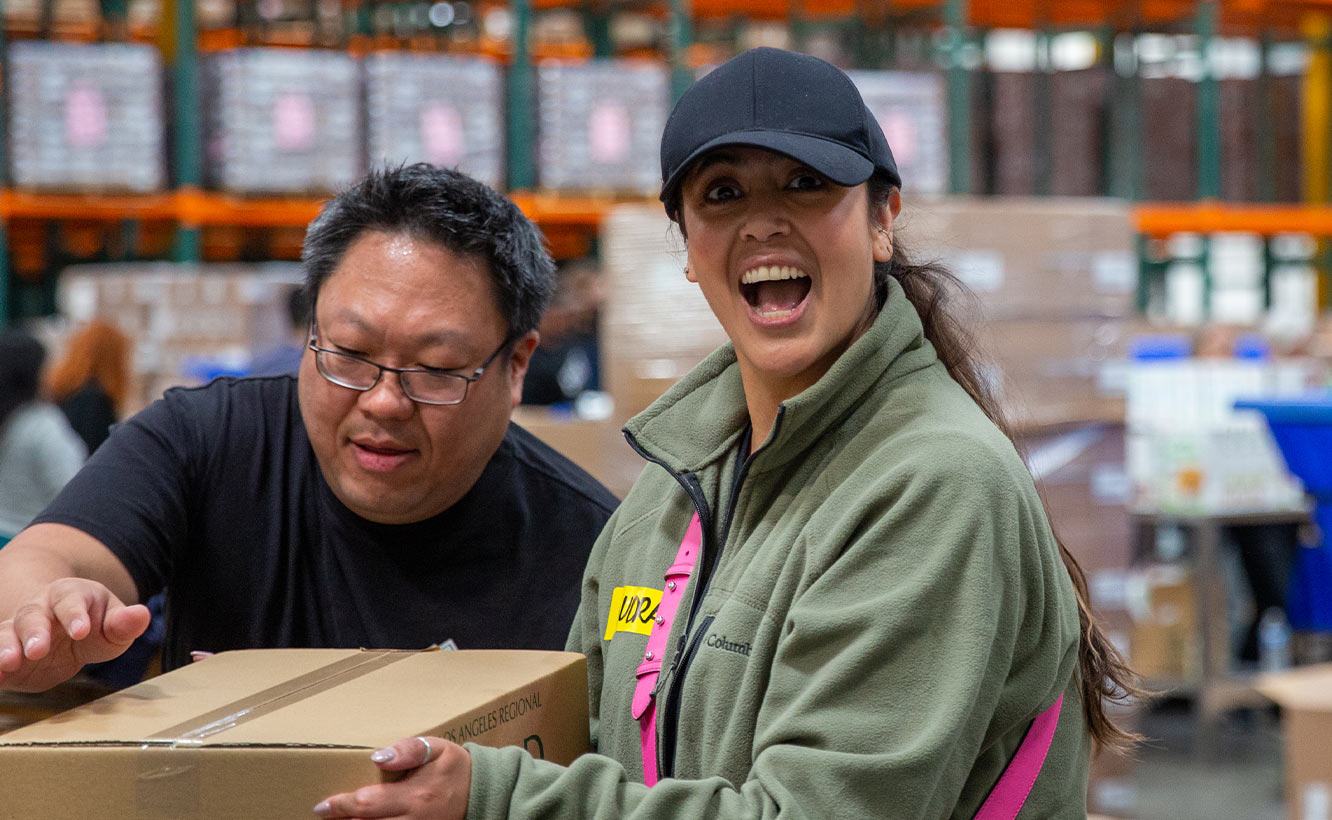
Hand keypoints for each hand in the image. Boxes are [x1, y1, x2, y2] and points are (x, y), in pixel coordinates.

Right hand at [0, 577, 149, 691]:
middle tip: (39, 650)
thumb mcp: (111, 625)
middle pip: (32, 616)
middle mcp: (38, 609)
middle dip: (34, 632)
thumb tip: (142, 614)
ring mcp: (16, 631)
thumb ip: (123, 623)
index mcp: (68, 595)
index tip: (82, 631)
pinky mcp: (4, 653)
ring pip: (5, 634)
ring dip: (4, 647)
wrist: (60, 630)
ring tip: (8, 663)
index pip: (71, 601)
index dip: (76, 615)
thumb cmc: (93, 623)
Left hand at [314, 736, 469, 819]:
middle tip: (325, 814)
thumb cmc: (453, 766)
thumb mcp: (436, 747)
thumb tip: (378, 756)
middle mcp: (414, 819)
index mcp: (415, 795)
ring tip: (341, 819)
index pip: (367, 804)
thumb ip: (408, 749)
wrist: (481, 790)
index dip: (341, 806)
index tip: (322, 805)